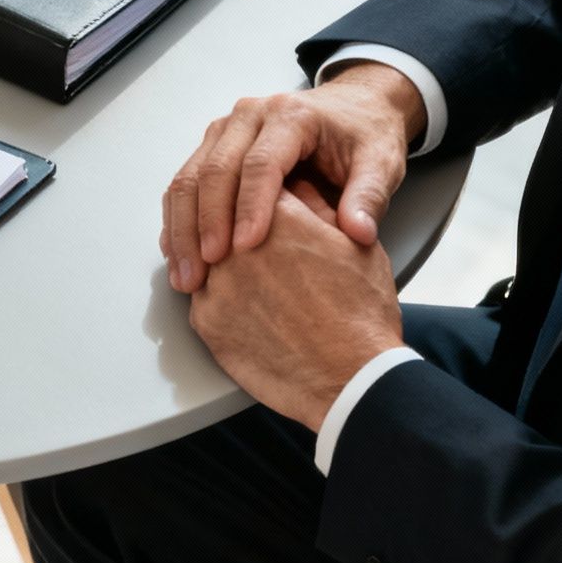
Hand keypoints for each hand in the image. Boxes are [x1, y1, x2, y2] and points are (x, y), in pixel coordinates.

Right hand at [161, 61, 422, 293]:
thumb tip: (358, 233)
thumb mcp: (381, 161)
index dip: (250, 206)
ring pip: (190, 177)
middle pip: (214, 170)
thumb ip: (369, 197)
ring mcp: (225, 130)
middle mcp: (249, 116)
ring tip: (186, 275)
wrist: (352, 108)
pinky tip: (178, 256)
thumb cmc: (363, 136)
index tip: (246, 248)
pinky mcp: (213, 145)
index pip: (261, 163)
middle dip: (206, 224)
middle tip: (206, 271)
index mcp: (290, 115)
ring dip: (183, 228)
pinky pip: (186, 183)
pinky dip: (178, 221)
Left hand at [186, 183, 402, 430]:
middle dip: (237, 229)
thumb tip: (296, 187)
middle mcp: (235, 242)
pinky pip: (201, 298)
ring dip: (222, 264)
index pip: (252, 185)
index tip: (268, 213)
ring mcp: (214, 282)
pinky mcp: (204, 320)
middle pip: (222, 220)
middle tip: (263, 254)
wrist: (349, 378)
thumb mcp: (354, 242)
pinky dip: (219, 301)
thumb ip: (316, 205)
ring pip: (205, 257)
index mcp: (275, 214)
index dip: (263, 200)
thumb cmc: (360, 315)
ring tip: (258, 285)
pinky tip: (248, 311)